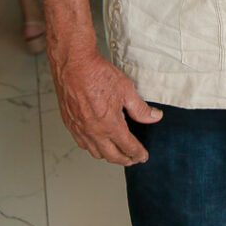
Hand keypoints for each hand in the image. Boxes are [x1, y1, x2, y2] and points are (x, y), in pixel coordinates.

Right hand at [50, 47, 162, 165]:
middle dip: (125, 160)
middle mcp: (93, 131)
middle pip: (111, 155)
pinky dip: (92, 147)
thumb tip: (155, 117)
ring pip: (95, 152)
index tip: (143, 156)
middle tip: (133, 159)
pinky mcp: (70, 124)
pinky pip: (82, 143)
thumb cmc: (98, 74)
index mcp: (110, 125)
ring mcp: (80, 129)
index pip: (128, 147)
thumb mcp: (126, 90)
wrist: (74, 65)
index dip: (138, 153)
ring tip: (117, 153)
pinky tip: (97, 143)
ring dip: (108, 156)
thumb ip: (141, 108)